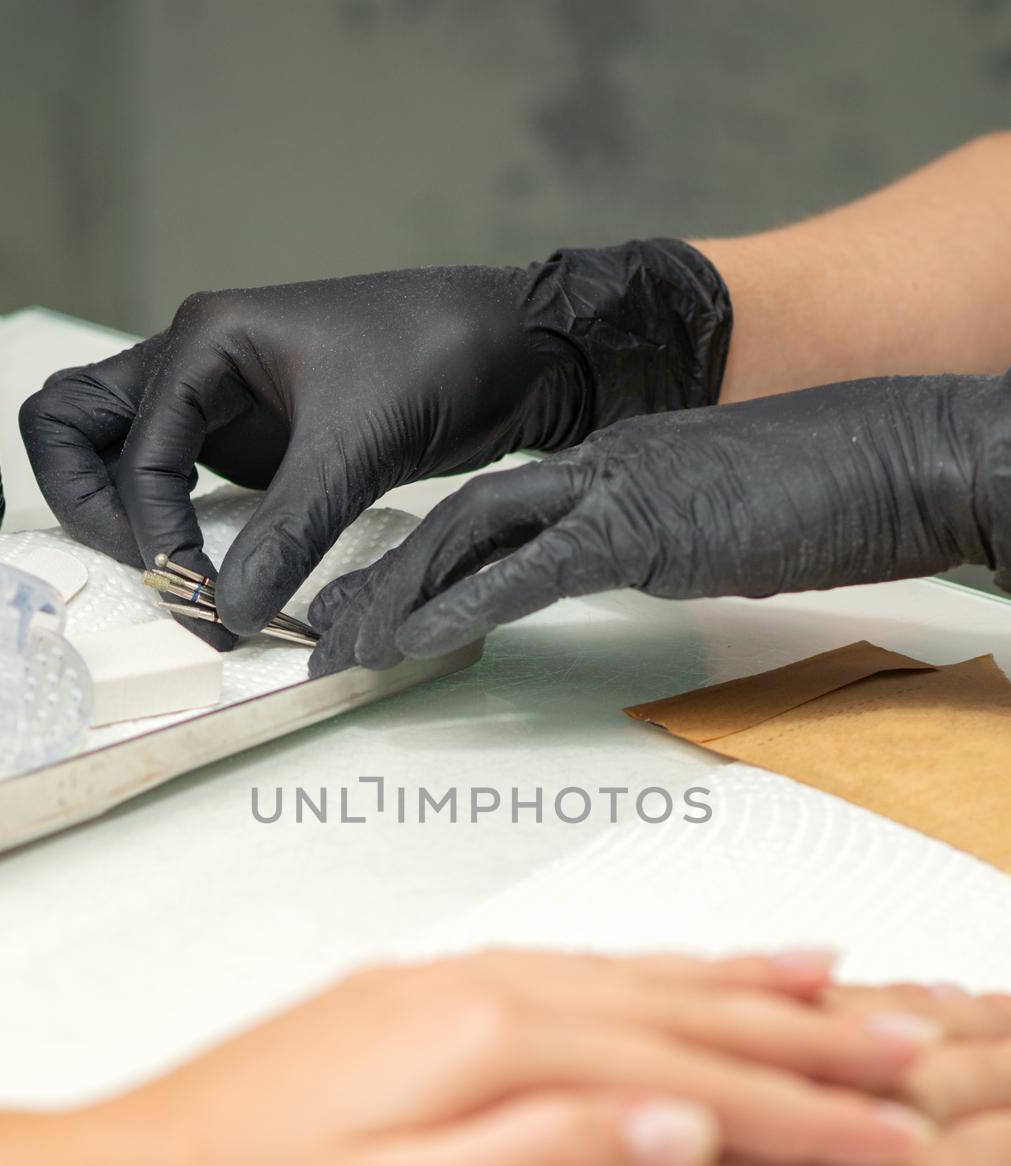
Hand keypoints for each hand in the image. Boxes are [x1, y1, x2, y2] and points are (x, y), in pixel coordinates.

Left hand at [15, 947, 948, 1165]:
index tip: (891, 1130)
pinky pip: (573, 972)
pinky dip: (647, 972)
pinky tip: (670, 976)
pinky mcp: (421, 1003)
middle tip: (906, 1041)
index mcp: (485, 1043)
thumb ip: (543, 1163)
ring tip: (830, 972)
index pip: (687, 1077)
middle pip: (676, 1009)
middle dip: (802, 1031)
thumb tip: (682, 1124)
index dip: (801, 1111)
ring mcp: (446, 987)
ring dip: (736, 982)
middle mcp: (476, 991)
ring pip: (630, 975)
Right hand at [18, 241, 730, 644]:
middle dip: (92, 506)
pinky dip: (175, 524)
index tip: (203, 597)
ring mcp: (220, 401)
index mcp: (207, 339)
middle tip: (155, 574)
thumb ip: (289, 530)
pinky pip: (178, 479)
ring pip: (117, 451)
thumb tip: (227, 613)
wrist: (516, 348)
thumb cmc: (441, 360)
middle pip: (75, 427)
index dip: (155, 532)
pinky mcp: (255, 440)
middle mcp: (197, 363)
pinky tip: (212, 572)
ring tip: (176, 578)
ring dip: (123, 514)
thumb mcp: (359, 445)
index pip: (133, 451)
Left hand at [307, 371, 1010, 673]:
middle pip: (457, 517)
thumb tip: (629, 567)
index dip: (422, 557)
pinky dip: (458, 609)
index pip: (493, 508)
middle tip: (327, 632)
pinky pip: (527, 573)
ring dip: (396, 597)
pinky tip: (407, 644)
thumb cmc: (831, 493)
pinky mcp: (642, 526)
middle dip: (383, 578)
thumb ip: (658, 538)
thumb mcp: (720, 518)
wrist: (900, 455)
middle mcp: (596, 465)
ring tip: (342, 649)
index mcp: (611, 463)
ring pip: (469, 536)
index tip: (378, 602)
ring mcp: (615, 489)